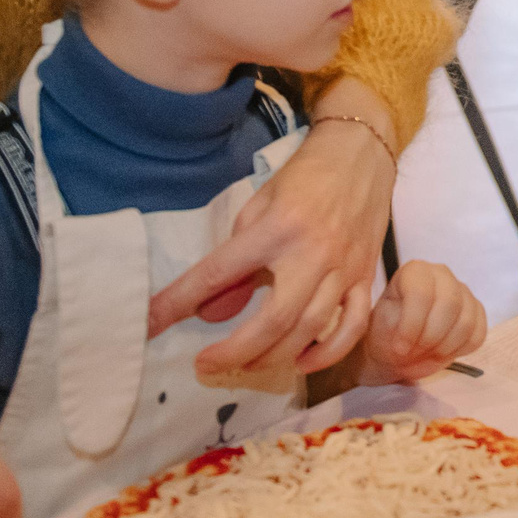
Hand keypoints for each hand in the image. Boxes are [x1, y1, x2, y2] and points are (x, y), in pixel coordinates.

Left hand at [150, 94, 396, 378]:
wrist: (361, 152)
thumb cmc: (305, 175)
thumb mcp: (260, 205)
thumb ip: (237, 260)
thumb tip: (212, 312)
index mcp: (276, 228)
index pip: (218, 273)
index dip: (180, 302)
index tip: (152, 323)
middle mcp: (312, 253)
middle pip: (272, 321)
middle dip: (234, 352)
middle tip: (205, 365)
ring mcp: (343, 268)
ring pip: (309, 330)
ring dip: (273, 358)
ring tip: (245, 365)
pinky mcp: (365, 275)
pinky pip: (352, 325)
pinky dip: (328, 352)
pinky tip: (302, 361)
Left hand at [355, 261, 488, 384]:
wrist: (400, 350)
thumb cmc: (387, 334)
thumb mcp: (381, 326)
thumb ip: (394, 323)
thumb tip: (408, 330)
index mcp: (415, 271)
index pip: (422, 293)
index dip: (413, 325)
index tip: (400, 347)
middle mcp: (442, 275)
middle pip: (450, 304)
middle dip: (431, 337)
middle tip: (416, 350)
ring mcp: (462, 292)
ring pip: (466, 322)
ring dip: (445, 346)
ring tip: (428, 351)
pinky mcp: (477, 312)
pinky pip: (478, 334)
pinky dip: (460, 350)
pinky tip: (443, 350)